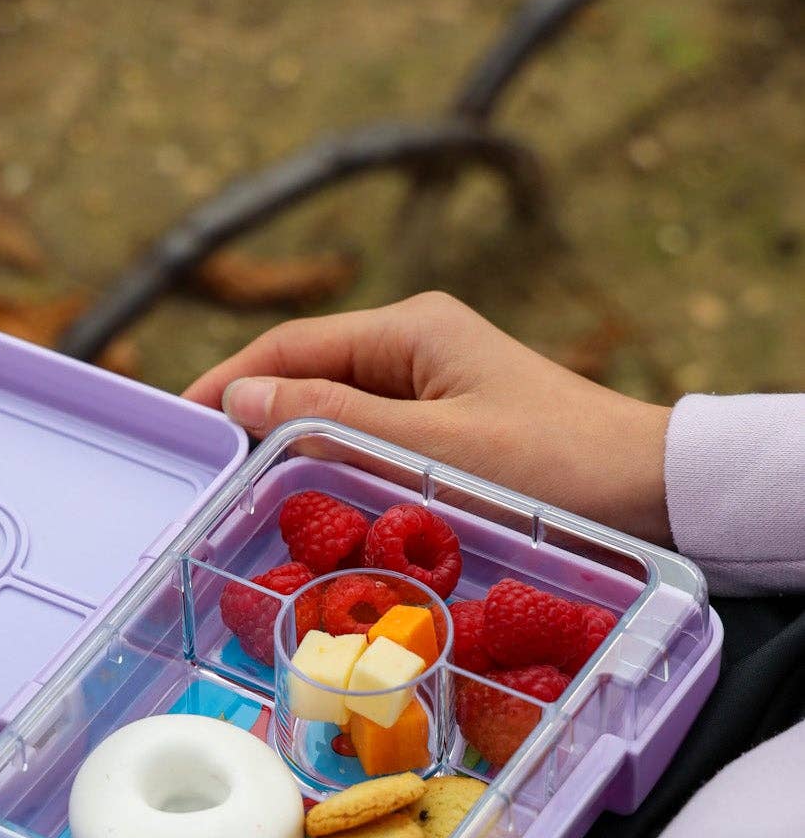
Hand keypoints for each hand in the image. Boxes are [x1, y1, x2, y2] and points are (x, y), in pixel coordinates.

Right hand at [185, 291, 672, 544]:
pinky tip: (310, 506)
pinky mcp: (451, 431)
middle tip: (200, 474)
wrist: (657, 495)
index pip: (290, 347)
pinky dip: (334, 468)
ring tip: (240, 496)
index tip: (181, 429)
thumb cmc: (558, 469)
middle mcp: (418, 348)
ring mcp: (435, 389)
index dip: (227, 384)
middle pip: (307, 378)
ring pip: (336, 415)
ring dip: (291, 450)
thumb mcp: (436, 450)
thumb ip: (336, 422)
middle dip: (252, 420)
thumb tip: (241, 398)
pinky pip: (370, 442)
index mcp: (412, 330)